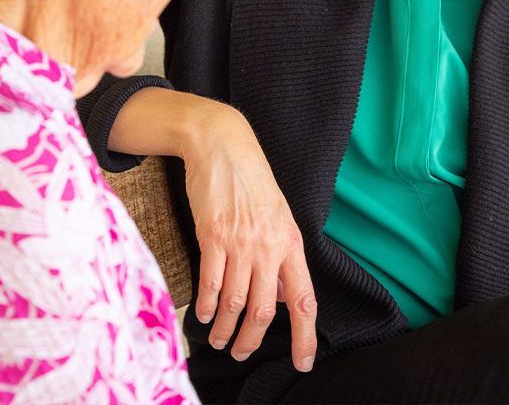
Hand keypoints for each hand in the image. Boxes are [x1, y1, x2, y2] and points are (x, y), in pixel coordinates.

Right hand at [181, 105, 317, 372]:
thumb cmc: (251, 180)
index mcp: (290, 243)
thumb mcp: (279, 216)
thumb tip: (282, 295)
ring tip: (220, 340)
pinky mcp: (213, 235)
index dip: (305, 335)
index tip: (303, 362)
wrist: (223, 145)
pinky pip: (210, 282)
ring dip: (226, 328)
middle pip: (264, 310)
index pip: (304, 299)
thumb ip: (281, 256)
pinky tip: (203, 315)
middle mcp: (268, 247)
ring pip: (235, 301)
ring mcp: (240, 242)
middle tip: (240, 353)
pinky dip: (206, 305)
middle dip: (251, 340)